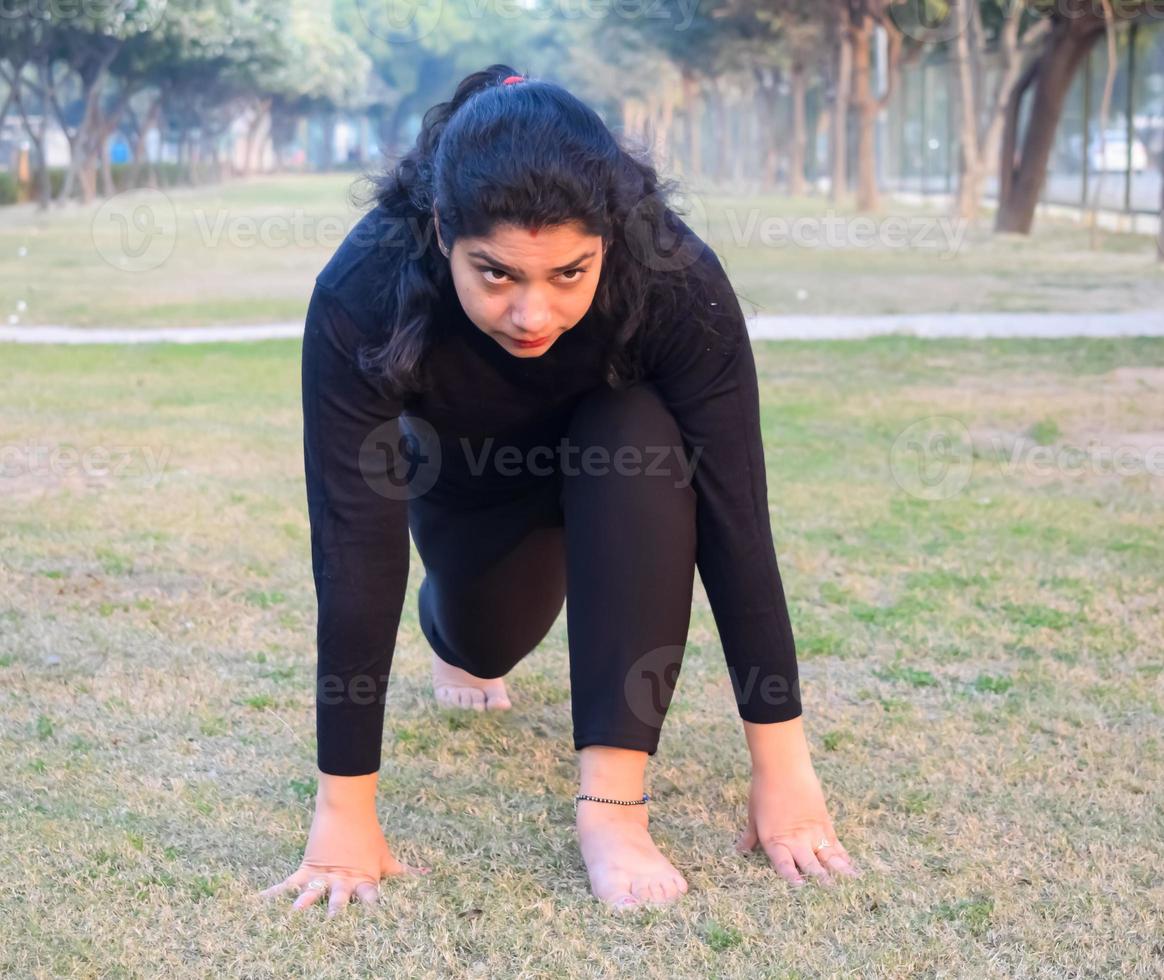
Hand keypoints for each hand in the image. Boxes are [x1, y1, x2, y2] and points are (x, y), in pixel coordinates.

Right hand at [259, 794, 429, 916]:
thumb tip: (428, 874)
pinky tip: (255, 905)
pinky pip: (286, 886)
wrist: (347, 807)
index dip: (375, 914)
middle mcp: (343, 882)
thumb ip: (405, 871)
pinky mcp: (306, 869)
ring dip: (304, 907)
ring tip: (293, 920)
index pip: (372, 901)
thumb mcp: (387, 857)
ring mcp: (323, 876)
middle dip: (337, 917)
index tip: (379, 930)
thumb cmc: (369, 836)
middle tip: (334, 931)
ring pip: (312, 895)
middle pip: (340, 902)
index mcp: (364, 881)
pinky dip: (271, 896)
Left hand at [735, 761, 859, 887]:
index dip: (792, 878)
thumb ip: (750, 836)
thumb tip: (740, 850)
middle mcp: (796, 840)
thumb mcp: (753, 816)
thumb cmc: (763, 790)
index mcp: (775, 841)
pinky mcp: (825, 823)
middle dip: (819, 881)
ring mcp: (813, 832)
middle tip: (830, 894)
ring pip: (828, 857)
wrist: (783, 767)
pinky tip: (852, 868)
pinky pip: (836, 844)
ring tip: (850, 887)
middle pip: (810, 865)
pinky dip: (844, 857)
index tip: (800, 889)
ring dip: (838, 872)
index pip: (784, 865)